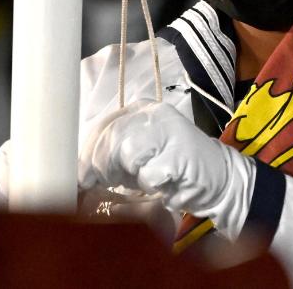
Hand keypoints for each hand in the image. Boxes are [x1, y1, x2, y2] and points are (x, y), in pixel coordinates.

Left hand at [79, 100, 254, 239]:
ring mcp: (170, 131)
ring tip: (136, 181)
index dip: (87, 152)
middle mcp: (156, 114)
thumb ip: (110, 153)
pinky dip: (148, 184)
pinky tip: (160, 183)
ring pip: (128, 152)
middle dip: (100, 165)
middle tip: (100, 183)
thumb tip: (76, 170)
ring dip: (126, 173)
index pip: (104, 125)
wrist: (217, 177)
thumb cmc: (169, 167)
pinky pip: (148, 173)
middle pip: (112, 137)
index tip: (80, 175)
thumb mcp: (137, 154)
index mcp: (143, 109)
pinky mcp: (180, 154)